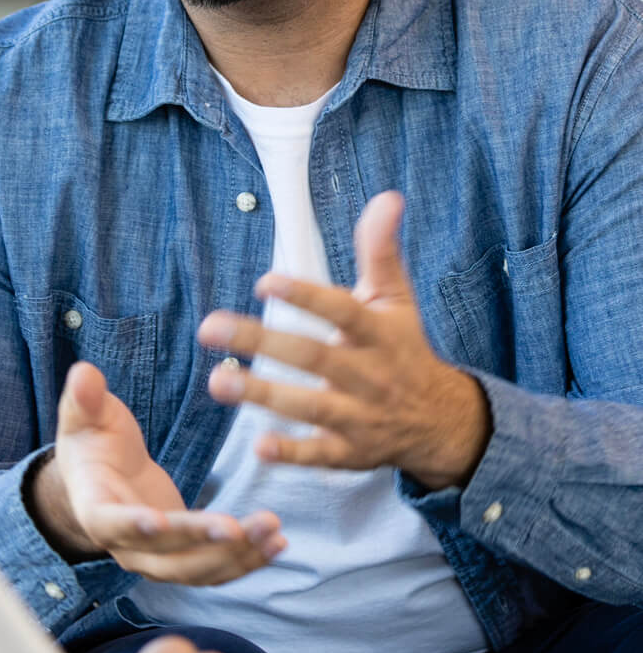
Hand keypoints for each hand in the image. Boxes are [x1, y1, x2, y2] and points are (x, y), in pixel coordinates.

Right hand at [35, 359, 285, 582]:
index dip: (132, 525)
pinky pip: (214, 568)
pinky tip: (276, 543)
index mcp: (95, 507)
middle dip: (201, 544)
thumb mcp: (85, 414)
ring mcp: (155, 557)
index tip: (158, 520)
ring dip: (235, 556)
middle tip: (237, 528)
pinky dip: (246, 561)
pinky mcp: (183, 556)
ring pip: (195, 570)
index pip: (111, 523)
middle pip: (164, 555)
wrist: (100, 472)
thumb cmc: (92, 438)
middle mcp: (124, 544)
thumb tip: (83, 373)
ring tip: (272, 531)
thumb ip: (85, 398)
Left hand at [199, 191, 490, 490]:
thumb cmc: (404, 348)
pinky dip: (292, 453)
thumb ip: (380, 250)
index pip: (340, 312)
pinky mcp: (351, 453)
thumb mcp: (396, 297)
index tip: (264, 281)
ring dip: (262, 395)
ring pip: (310, 407)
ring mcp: (361, 418)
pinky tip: (258, 447)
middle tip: (210, 327)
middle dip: (260, 342)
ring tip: (218, 380)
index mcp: (378, 334)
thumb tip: (387, 196)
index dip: (305, 297)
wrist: (443, 421)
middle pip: (312, 358)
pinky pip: (320, 455)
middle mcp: (369, 376)